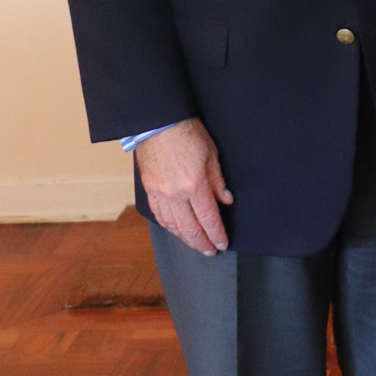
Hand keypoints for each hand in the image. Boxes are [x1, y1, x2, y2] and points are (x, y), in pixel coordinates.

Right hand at [135, 118, 232, 254]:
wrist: (158, 124)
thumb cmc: (188, 134)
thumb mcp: (212, 155)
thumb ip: (218, 181)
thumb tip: (226, 200)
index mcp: (195, 186)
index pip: (209, 219)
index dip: (216, 234)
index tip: (222, 243)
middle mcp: (176, 195)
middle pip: (190, 228)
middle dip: (202, 243)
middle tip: (210, 251)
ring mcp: (160, 194)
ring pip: (173, 226)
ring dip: (186, 239)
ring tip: (196, 244)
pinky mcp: (150, 191)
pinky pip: (160, 216)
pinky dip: (170, 227)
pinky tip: (177, 231)